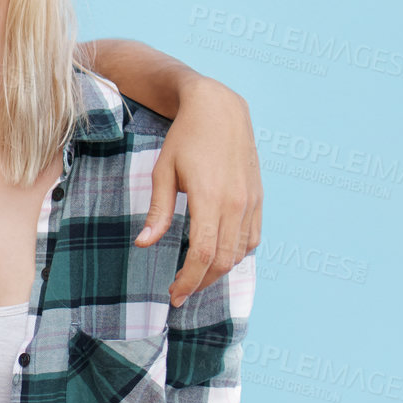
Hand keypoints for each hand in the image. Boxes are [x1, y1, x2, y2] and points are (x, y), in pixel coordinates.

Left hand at [137, 77, 261, 305]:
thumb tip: (144, 244)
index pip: (203, 253)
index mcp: (210, 197)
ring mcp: (251, 201)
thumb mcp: (163, 172)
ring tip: (195, 277)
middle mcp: (236, 203)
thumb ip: (158, 211)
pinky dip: (238, 254)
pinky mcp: (258, 197)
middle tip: (179, 292)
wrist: (219, 108)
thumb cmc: (185, 138)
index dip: (189, 279)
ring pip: (241, 253)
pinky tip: (220, 257)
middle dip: (201, 282)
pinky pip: (253, 237)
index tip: (174, 294)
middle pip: (224, 260)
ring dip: (219, 271)